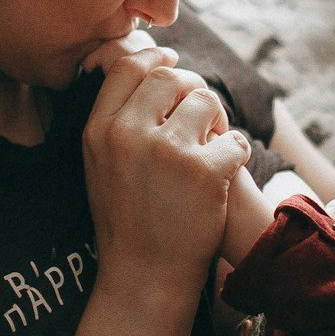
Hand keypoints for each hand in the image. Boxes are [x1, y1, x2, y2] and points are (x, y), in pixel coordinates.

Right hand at [80, 35, 252, 289]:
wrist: (144, 276)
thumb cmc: (127, 220)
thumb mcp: (101, 165)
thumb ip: (116, 120)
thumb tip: (147, 68)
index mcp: (98, 131)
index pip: (127, 69)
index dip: (154, 59)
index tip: (172, 62)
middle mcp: (129, 135)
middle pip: (171, 79)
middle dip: (192, 90)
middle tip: (202, 111)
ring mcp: (167, 152)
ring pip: (207, 102)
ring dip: (217, 120)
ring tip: (213, 144)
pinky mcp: (203, 172)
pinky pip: (234, 139)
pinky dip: (236, 153)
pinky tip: (228, 170)